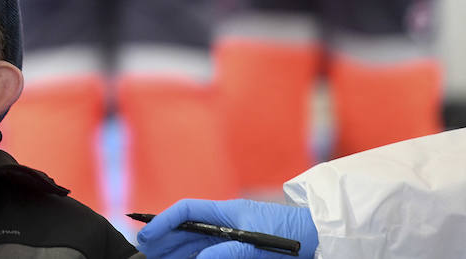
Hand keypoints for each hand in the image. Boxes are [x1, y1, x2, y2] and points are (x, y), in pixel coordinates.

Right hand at [136, 199, 317, 257]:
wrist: (321, 237)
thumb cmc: (293, 235)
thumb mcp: (260, 243)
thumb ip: (229, 251)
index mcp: (227, 212)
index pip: (186, 211)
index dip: (163, 221)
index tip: (147, 234)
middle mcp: (226, 221)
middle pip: (186, 228)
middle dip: (164, 238)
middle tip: (145, 251)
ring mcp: (232, 234)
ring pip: (194, 242)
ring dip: (174, 249)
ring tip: (157, 257)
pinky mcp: (241, 246)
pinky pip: (209, 250)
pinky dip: (192, 255)